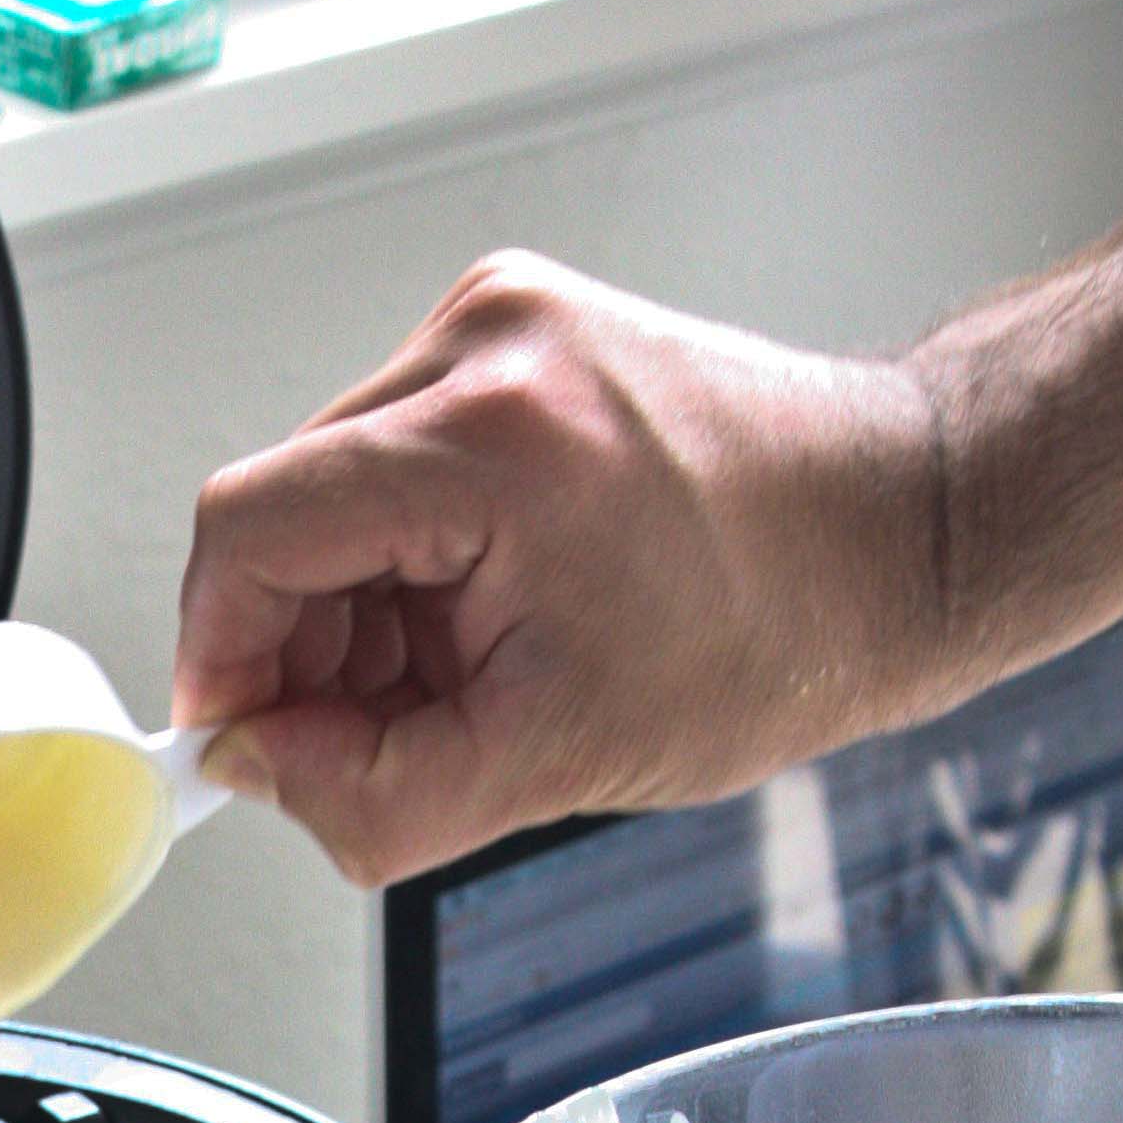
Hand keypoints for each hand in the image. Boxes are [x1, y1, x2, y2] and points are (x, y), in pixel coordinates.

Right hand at [170, 250, 946, 886]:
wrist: (903, 533)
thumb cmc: (786, 621)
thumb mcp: (556, 759)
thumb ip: (372, 794)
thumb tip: (259, 775)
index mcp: (491, 433)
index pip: (248, 529)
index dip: (219, 654)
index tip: (238, 736)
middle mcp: (484, 345)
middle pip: (286, 512)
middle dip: (306, 648)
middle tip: (373, 737)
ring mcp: (501, 328)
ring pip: (334, 494)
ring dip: (362, 612)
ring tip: (463, 676)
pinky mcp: (519, 341)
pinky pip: (396, 467)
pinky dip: (414, 566)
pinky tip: (486, 618)